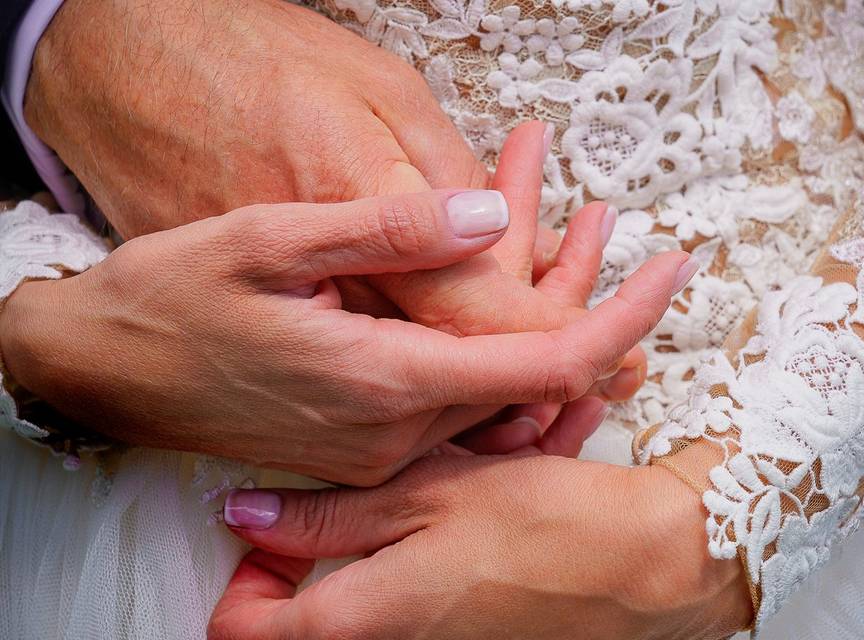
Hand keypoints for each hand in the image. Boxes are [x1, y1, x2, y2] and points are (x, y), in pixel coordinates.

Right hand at [0, 187, 691, 484]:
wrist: (103, 369)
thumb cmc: (172, 299)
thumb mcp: (267, 241)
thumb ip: (384, 232)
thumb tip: (493, 216)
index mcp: (385, 380)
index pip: (545, 362)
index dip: (623, 318)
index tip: (676, 270)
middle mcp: (395, 432)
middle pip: (533, 378)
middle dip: (590, 308)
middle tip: (614, 228)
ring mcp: (380, 449)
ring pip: (499, 392)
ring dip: (547, 327)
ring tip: (580, 244)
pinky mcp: (363, 446)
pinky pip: (461, 407)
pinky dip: (501, 355)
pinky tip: (515, 301)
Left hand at [210, 450, 752, 638]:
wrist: (648, 568)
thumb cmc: (547, 527)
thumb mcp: (428, 496)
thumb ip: (328, 516)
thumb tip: (246, 519)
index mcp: (359, 622)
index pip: (241, 630)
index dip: (247, 577)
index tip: (274, 531)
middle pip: (309, 619)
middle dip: (323, 552)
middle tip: (363, 500)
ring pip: (370, 600)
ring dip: (389, 544)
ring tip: (443, 489)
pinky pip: (421, 603)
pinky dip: (433, 555)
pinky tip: (478, 510)